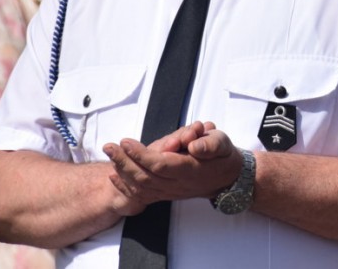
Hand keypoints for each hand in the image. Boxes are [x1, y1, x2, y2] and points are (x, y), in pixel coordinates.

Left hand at [102, 121, 242, 212]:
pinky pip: (142, 195)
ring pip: (141, 187)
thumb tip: (193, 144)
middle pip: (145, 177)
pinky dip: (126, 186)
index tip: (126, 142)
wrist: (228, 178)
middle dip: (124, 161)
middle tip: (109, 146)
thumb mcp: (222, 142)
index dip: (140, 155)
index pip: (160, 165)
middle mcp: (178, 185)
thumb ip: (209, 144)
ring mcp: (171, 192)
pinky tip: (114, 176)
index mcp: (190, 170)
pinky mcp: (166, 194)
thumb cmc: (222, 154)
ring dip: (122, 171)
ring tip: (110, 154)